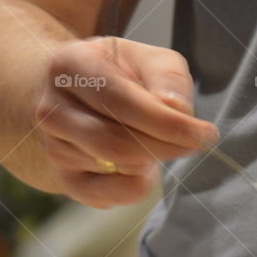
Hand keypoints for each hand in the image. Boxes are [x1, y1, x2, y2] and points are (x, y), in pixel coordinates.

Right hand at [35, 37, 218, 208]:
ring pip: (117, 168)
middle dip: (166, 147)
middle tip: (195, 142)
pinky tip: (145, 169)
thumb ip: (168, 79)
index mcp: (70, 68)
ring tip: (160, 142)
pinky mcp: (66, 179)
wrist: (79, 95)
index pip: (118, 102)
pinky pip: (107, 196)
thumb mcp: (148, 59)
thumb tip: (177, 111)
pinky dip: (136, 187)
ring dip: (152, 161)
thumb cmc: (121, 74)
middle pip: (117, 144)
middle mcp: (52, 110)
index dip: (165, 122)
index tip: (203, 133)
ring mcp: (54, 149)